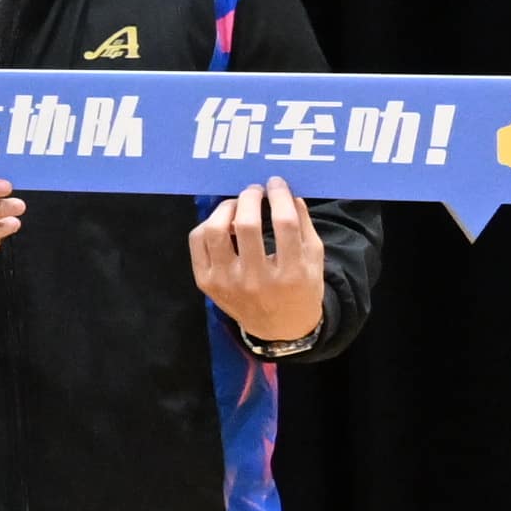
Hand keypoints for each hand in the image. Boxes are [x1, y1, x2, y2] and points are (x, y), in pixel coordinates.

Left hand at [191, 176, 329, 347]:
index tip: (276, 184)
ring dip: (226, 208)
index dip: (279, 196)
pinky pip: (197, 242)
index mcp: (291, 273)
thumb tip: (288, 194)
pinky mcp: (206, 282)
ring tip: (237, 204)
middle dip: (250, 198)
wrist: (278, 326)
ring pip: (214, 231)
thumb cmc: (300, 287)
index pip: (284, 223)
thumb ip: (304, 226)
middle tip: (255, 191)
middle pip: (246, 224)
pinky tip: (223, 222)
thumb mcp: (313, 260)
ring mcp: (226, 282)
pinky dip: (208, 225)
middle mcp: (256, 279)